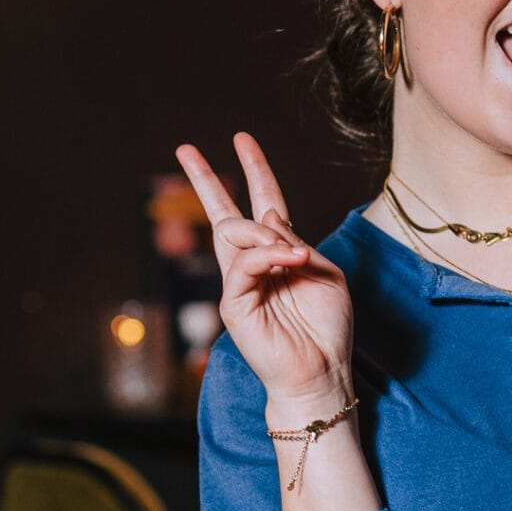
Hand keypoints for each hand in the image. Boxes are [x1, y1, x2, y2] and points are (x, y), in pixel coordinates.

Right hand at [174, 133, 354, 411]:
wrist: (321, 370)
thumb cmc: (327, 327)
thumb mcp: (324, 272)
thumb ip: (297, 241)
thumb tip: (266, 215)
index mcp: (280, 252)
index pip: (263, 202)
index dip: (255, 170)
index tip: (241, 140)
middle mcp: (254, 263)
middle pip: (224, 211)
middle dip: (204, 178)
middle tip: (184, 148)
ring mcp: (240, 282)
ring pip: (234, 232)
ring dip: (266, 234)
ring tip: (294, 256)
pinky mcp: (233, 303)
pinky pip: (243, 264)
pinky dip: (268, 255)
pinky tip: (289, 260)